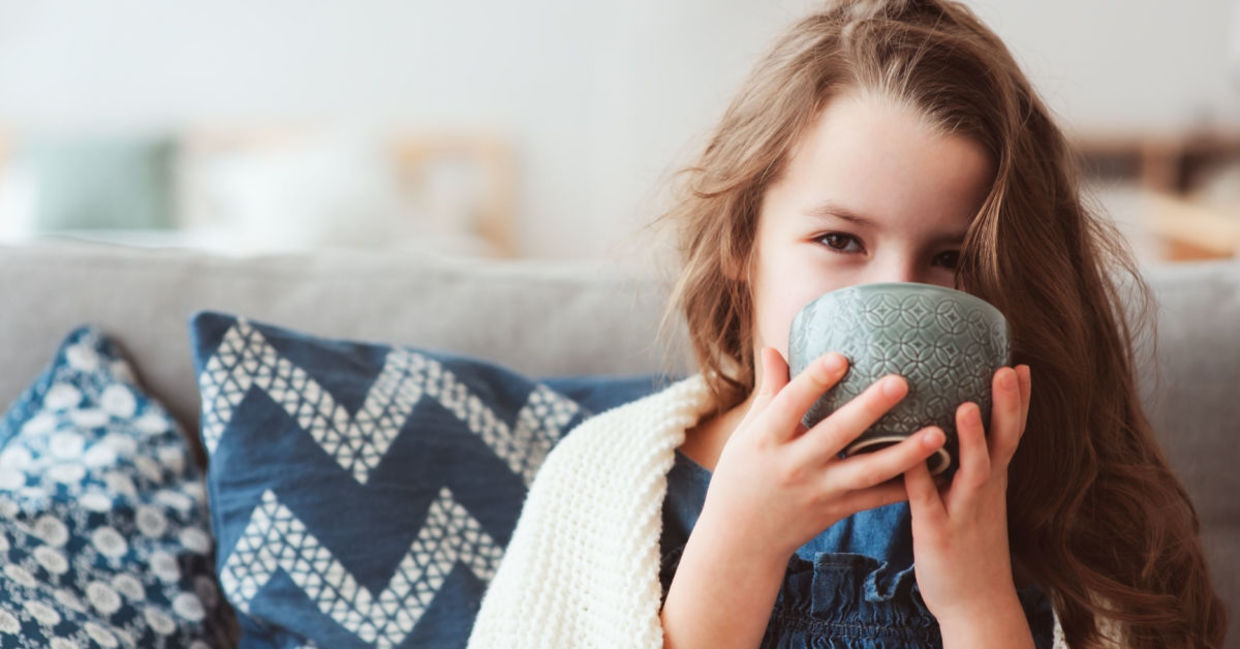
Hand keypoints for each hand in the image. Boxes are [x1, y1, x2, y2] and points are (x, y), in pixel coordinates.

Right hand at [698, 347, 947, 563]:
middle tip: (901, 382)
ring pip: (866, 472)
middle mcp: (794, 465)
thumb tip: (774, 348)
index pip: (790, 405)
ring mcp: (819, 491)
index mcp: (766, 439)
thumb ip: (769, 392)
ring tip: (937, 433)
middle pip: (836, 434)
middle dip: (869, 409)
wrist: (742, 539)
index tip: (841, 356)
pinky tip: (938, 472)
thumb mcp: (747, 433)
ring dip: (904, 453)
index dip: (814, 380)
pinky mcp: (838, 510)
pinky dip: (907, 486)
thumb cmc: (742, 475)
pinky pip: (877, 498)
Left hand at [903, 364, 1032, 626]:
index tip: (1020, 364)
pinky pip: (927, 500)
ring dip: (974, 439)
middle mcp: (983, 490)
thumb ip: (966, 463)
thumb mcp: (975, 498)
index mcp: (991, 480)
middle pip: (1002, 442)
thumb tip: (951, 422)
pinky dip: (921, 477)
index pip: (1010, 433)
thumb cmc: (969, 544)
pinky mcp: (937, 531)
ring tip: (969, 406)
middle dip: (1008, 406)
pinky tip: (911, 456)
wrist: (975, 603)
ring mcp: (963, 510)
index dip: (1018, 401)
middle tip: (1008, 369)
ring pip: (973, 470)